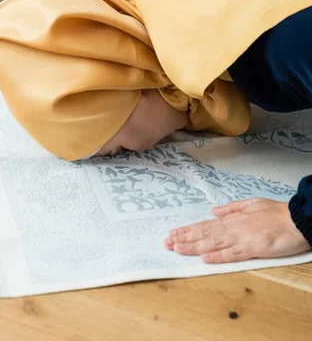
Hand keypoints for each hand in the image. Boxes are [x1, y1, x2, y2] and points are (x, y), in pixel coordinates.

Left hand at [165, 198, 309, 262]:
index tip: (173, 234)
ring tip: (178, 249)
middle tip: (166, 243)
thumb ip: (231, 209)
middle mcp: (233, 228)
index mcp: (232, 219)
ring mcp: (242, 238)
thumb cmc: (275, 212)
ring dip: (194, 247)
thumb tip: (214, 212)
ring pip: (213, 243)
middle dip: (184, 239)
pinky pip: (232, 254)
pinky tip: (204, 259)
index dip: (187, 230)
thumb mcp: (251, 204)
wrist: (295, 219)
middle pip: (204, 234)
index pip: (204, 225)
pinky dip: (218, 256)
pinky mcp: (253, 248)